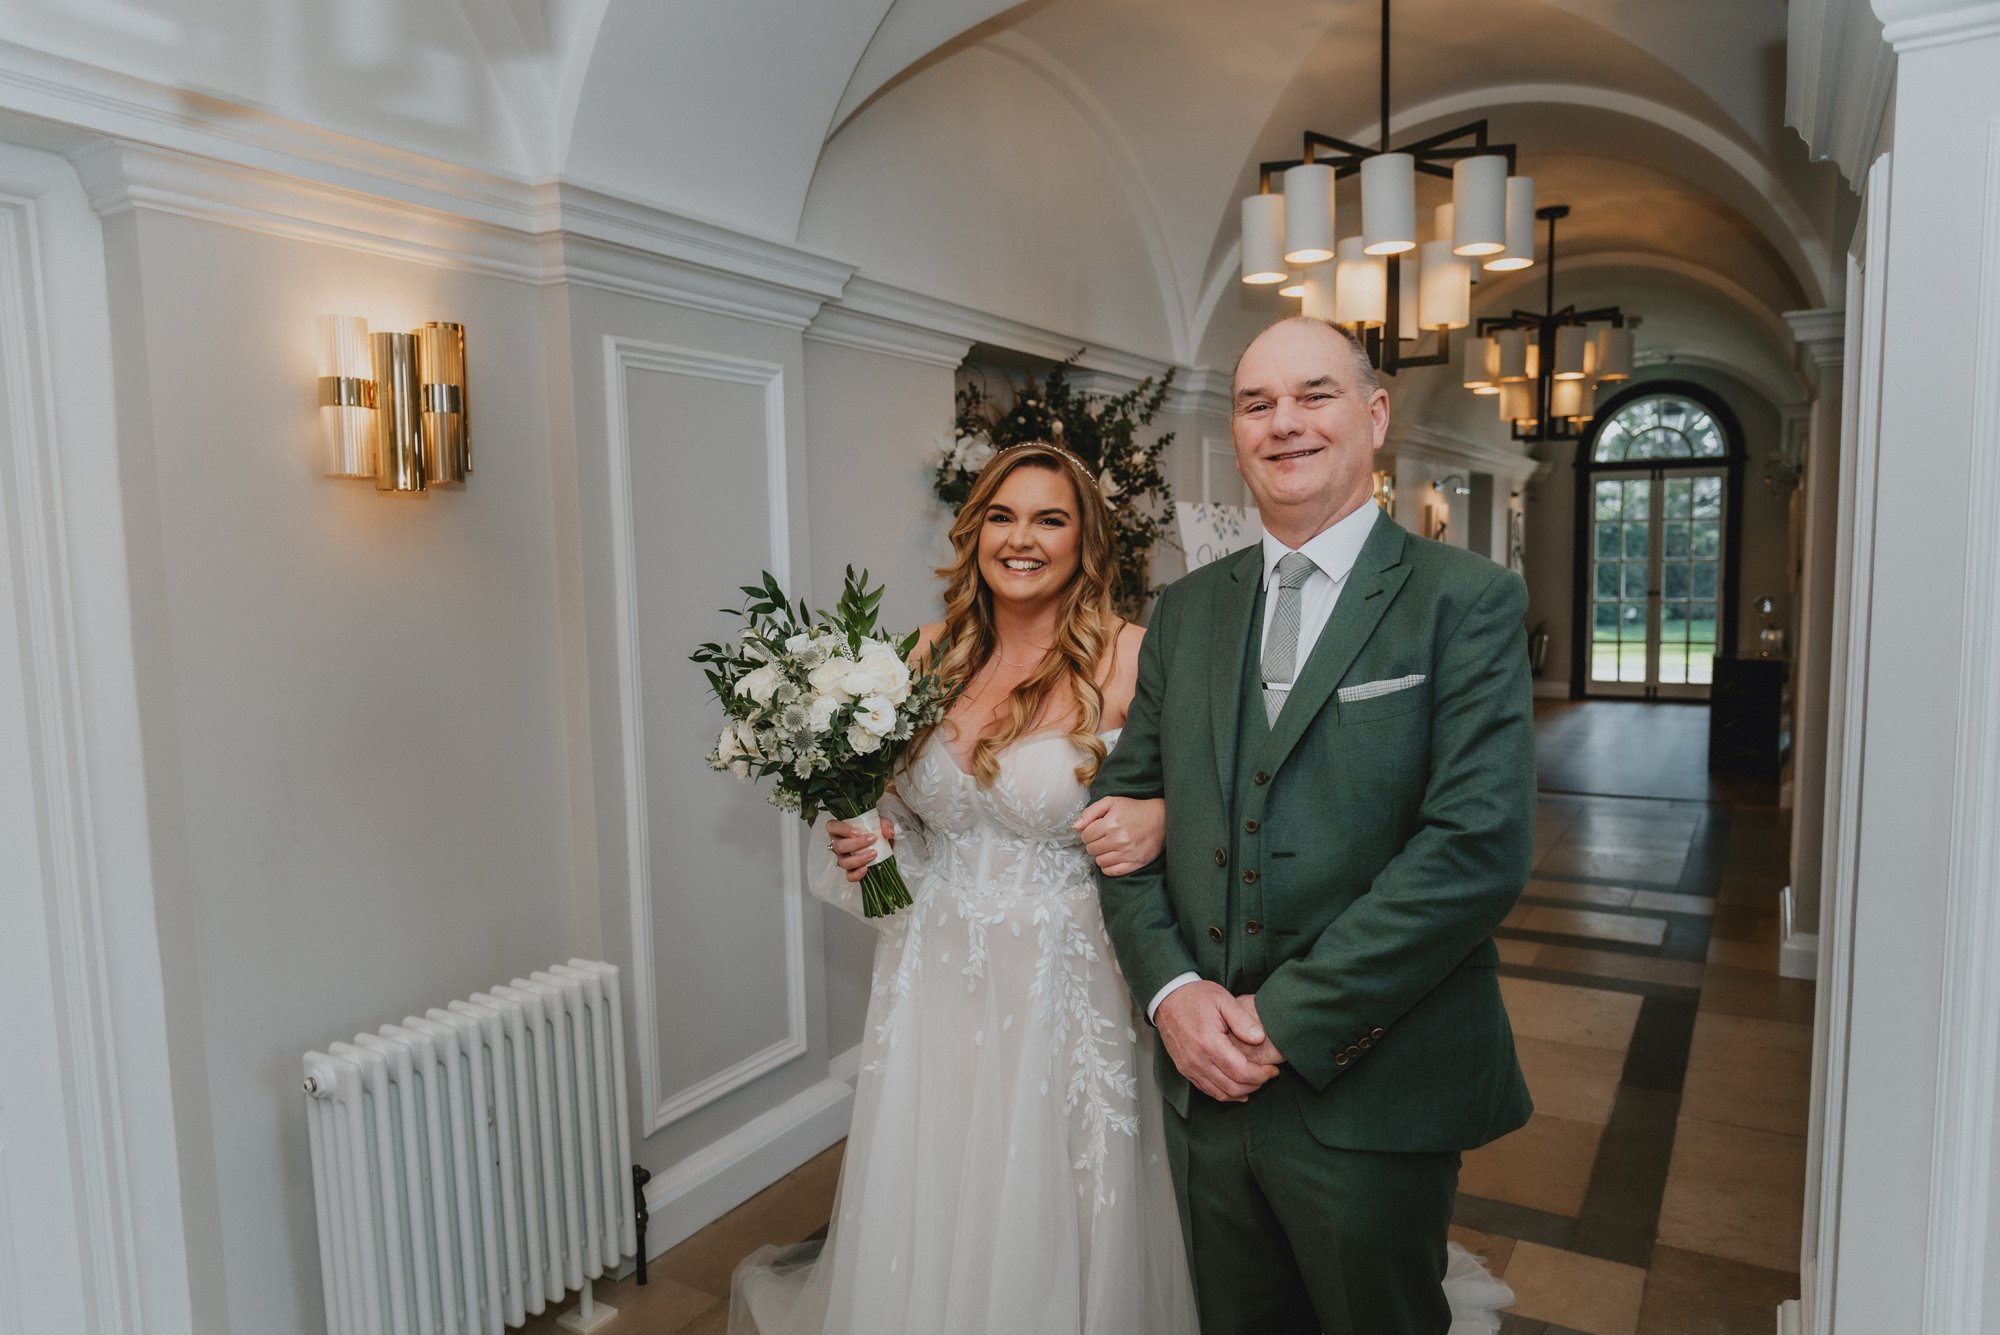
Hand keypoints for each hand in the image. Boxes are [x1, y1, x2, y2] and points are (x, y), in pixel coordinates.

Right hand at [826, 816, 894, 882]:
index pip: (832, 827)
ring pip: (843, 861)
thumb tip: (889, 832)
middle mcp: (839, 844)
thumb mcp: (880, 823)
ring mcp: (843, 858)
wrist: (882, 844)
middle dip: (856, 844)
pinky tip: (866, 869)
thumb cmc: (874, 831)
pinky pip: (849, 875)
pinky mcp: (851, 870)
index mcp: (840, 829)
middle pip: (838, 846)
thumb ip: (884, 824)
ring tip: (873, 854)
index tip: (857, 832)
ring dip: (858, 859)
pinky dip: (856, 874)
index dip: (842, 829)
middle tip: (872, 840)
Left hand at [1073, 796, 1164, 875]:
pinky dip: (1109, 866)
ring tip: (1109, 846)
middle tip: (1103, 838)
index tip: (1096, 830)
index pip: (1085, 836)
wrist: (1161, 819)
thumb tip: (1075, 826)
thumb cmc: (1134, 809)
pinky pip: (1112, 872)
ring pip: (1100, 862)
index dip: (1088, 833)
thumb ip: (1090, 812)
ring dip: (1101, 855)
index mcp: (1111, 824)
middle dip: (1094, 843)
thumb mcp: (1111, 802)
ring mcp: (1127, 853)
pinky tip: (1114, 857)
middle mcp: (1119, 840)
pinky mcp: (1135, 863)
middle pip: (1091, 850)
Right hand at [1155, 981, 1279, 1101]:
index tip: (1273, 1070)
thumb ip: (1243, 1020)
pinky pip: (1207, 1090)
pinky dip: (1224, 1094)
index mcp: (1209, 1043)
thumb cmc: (1196, 996)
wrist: (1166, 998)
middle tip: (1267, 1075)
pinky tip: (1237, 1089)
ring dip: (1241, 1092)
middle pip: (1233, 1087)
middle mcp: (1197, 1060)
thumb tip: (1260, 1038)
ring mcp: (1189, 1067)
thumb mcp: (1223, 999)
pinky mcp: (1184, 1069)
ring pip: (1220, 1093)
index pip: (1241, 1072)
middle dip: (1255, 1085)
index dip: (1261, 1075)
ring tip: (1255, 1082)